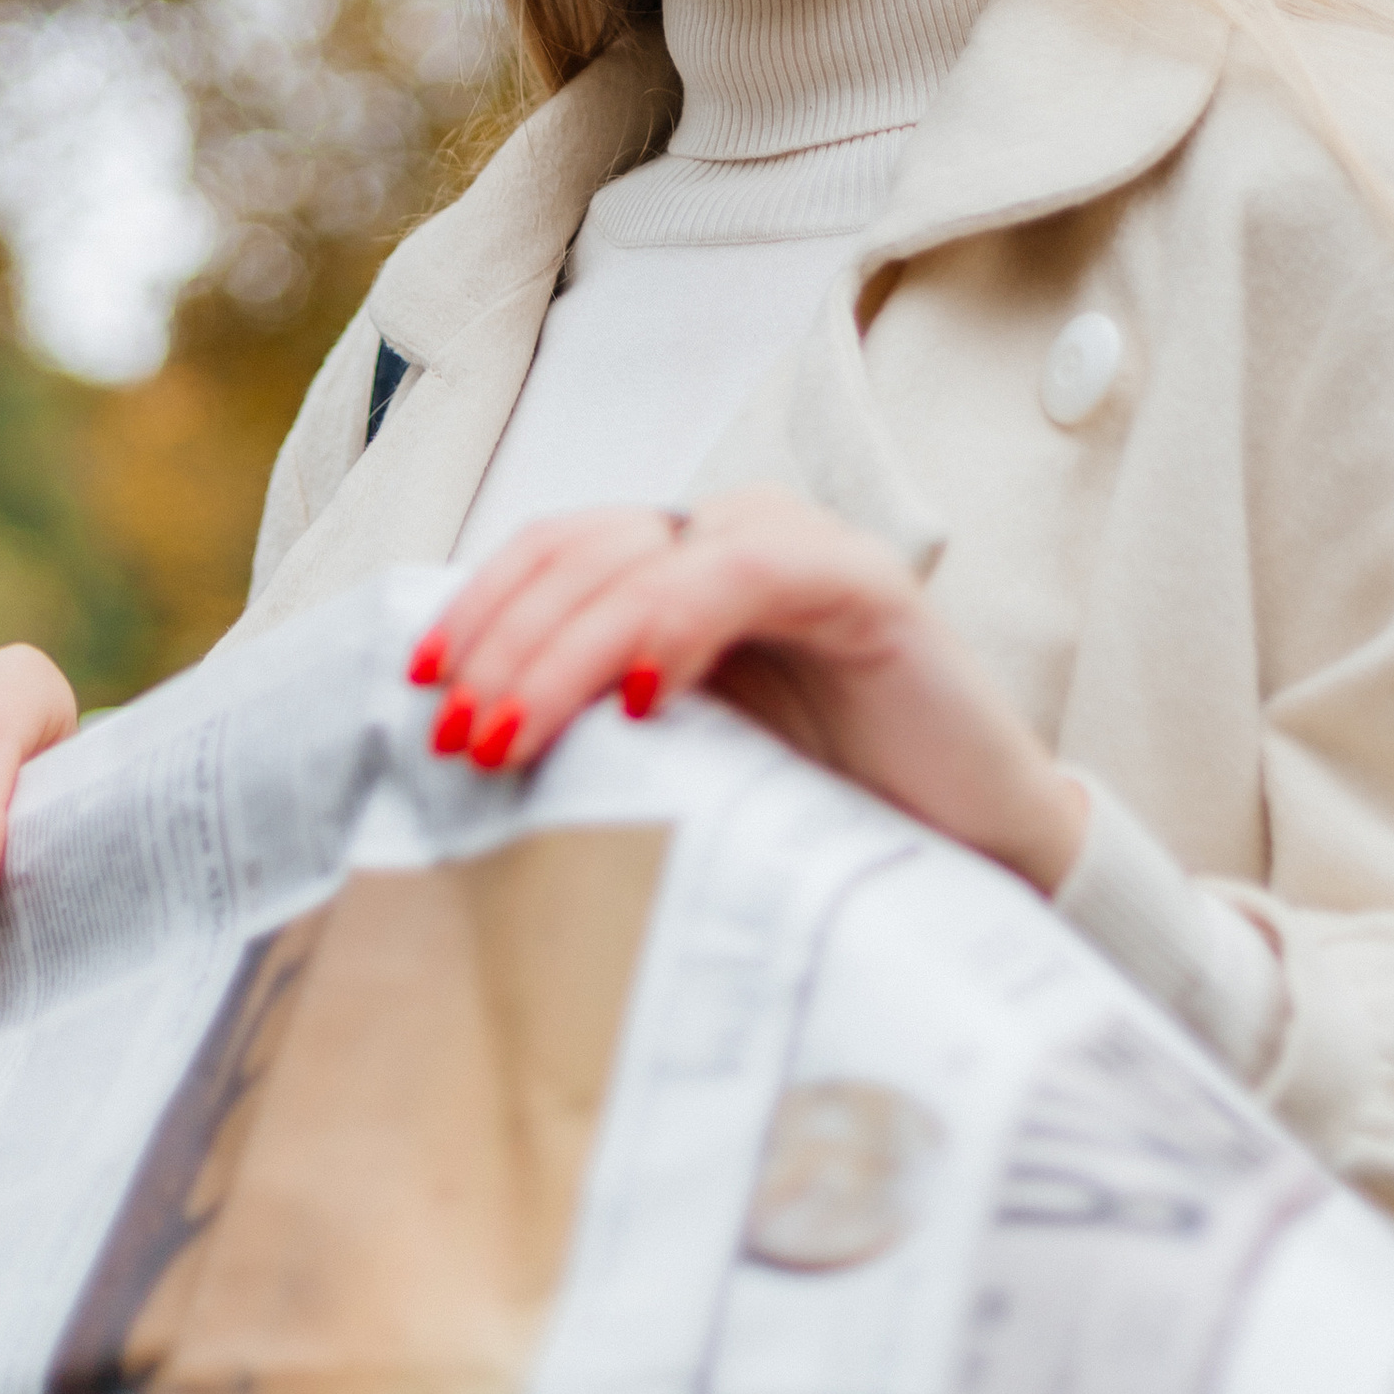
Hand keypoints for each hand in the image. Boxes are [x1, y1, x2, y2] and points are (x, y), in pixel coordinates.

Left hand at [411, 488, 1086, 895]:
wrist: (977, 860)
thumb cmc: (821, 817)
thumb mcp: (681, 764)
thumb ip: (597, 727)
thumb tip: (459, 747)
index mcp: (680, 565)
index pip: (551, 551)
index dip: (478, 607)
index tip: (416, 687)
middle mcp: (733, 534)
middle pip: (579, 552)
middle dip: (502, 640)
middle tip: (457, 735)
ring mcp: (800, 546)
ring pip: (640, 562)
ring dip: (561, 648)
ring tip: (511, 734)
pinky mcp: (867, 580)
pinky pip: (746, 573)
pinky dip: (676, 626)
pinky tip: (641, 700)